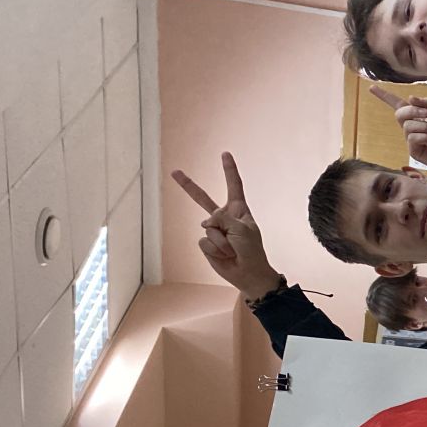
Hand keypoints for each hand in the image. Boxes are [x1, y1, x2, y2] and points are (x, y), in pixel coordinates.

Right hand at [171, 152, 280, 302]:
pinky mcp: (206, 243)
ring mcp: (214, 230)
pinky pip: (204, 241)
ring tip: (232, 249)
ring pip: (207, 227)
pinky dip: (215, 249)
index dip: (229, 170)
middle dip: (188, 185)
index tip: (225, 153)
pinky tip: (224, 255)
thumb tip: (204, 221)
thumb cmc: (252, 250)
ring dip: (221, 241)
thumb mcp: (241, 228)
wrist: (249, 273)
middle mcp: (224, 218)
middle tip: (174, 172)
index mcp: (238, 210)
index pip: (233, 185)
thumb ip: (222, 217)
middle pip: (202, 198)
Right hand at [370, 85, 426, 174]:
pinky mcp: (414, 151)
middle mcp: (411, 127)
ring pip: (408, 126)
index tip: (372, 88)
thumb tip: (410, 98)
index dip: (385, 96)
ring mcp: (411, 140)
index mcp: (417, 116)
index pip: (397, 105)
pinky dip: (425, 137)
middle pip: (400, 113)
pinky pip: (412, 138)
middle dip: (413, 111)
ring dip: (425, 127)